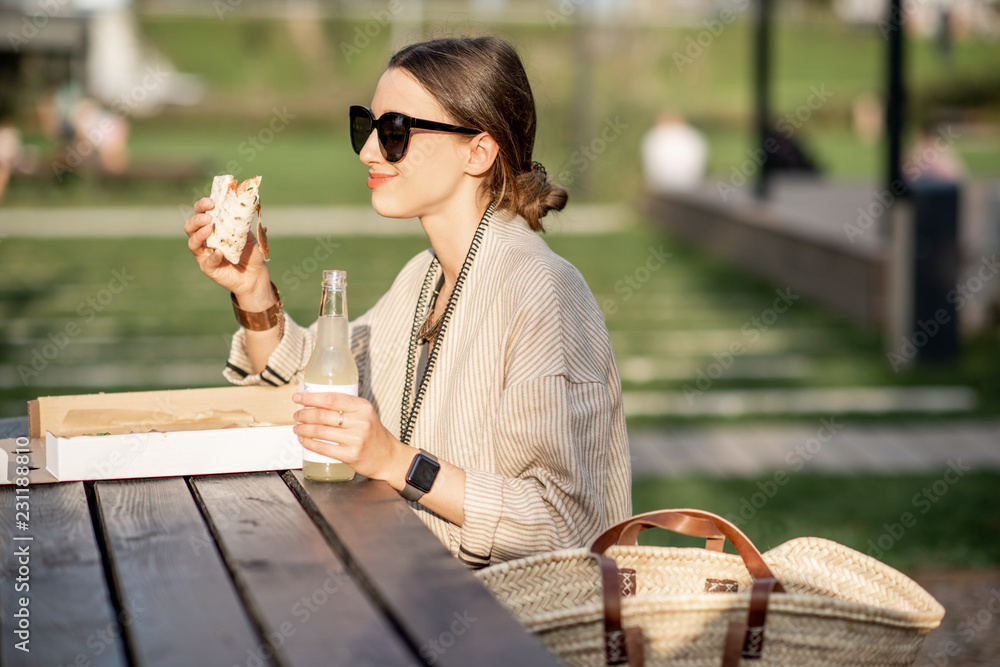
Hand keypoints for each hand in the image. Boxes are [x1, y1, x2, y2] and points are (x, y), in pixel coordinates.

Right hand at [184, 197, 270, 301]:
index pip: (201, 213)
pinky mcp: (208, 268)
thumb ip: (242, 224)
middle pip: (190, 226)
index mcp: (213, 228)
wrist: (256, 275)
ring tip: (209, 229)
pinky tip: (219, 253)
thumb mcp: (248, 235)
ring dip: (199, 234)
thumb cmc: (251, 253)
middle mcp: (204, 239)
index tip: (212, 202)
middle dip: (197, 219)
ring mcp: (204, 254)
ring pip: (192, 242)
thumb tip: (242, 207)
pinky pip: (207, 261)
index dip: (202, 205)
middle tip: (208, 217)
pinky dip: (212, 256)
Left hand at [293, 392, 412, 484]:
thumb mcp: (366, 414)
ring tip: (298, 428)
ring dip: (304, 429)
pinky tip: (304, 440)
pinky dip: (309, 443)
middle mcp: (361, 422)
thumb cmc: (374, 434)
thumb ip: (346, 407)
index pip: (332, 398)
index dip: (311, 397)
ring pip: (320, 431)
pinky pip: (324, 448)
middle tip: (297, 415)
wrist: (388, 457)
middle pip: (323, 415)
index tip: (298, 397)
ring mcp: (356, 440)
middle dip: (304, 415)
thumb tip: (316, 402)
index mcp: (363, 407)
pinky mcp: (351, 455)